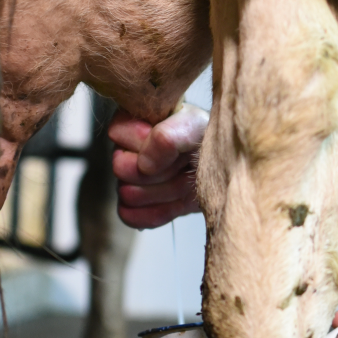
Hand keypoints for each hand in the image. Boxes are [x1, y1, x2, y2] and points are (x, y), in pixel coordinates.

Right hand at [107, 104, 206, 227]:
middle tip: (183, 163)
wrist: (219, 170)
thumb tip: (143, 164)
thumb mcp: (196, 126)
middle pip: (121, 168)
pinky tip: (176, 202)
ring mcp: (127, 180)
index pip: (117, 132)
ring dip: (165, 191)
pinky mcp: (135, 206)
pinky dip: (157, 212)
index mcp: (132, 121)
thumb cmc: (204, 140)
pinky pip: (130, 216)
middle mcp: (124, 150)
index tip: (175, 140)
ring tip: (184, 180)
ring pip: (129, 194)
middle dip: (161, 169)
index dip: (147, 141)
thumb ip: (168, 135)